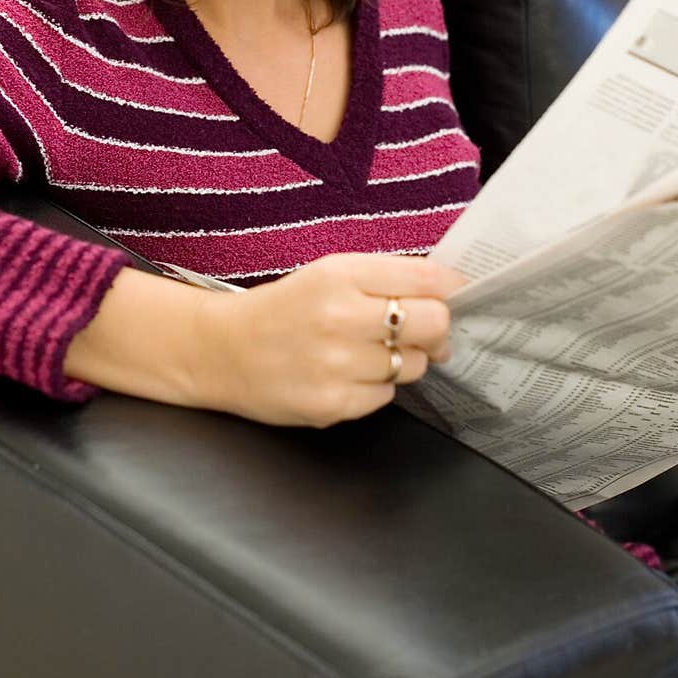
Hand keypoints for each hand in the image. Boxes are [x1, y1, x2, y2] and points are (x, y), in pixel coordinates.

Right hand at [208, 253, 467, 427]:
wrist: (222, 350)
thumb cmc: (285, 307)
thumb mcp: (330, 272)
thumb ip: (388, 276)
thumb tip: (451, 293)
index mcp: (340, 275)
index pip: (427, 281)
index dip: (451, 290)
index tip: (455, 295)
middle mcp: (338, 318)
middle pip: (433, 324)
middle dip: (435, 328)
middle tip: (421, 329)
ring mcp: (336, 366)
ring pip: (413, 365)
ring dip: (403, 358)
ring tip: (367, 350)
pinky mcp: (332, 405)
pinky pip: (386, 396)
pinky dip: (376, 386)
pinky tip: (347, 373)